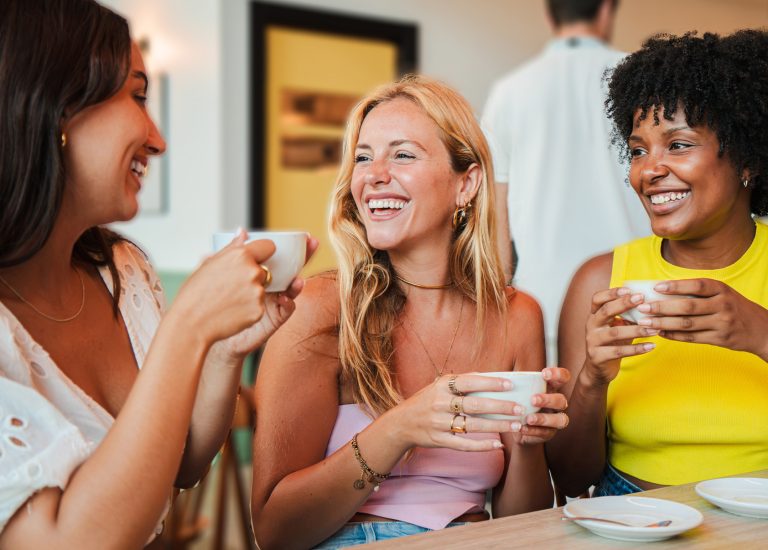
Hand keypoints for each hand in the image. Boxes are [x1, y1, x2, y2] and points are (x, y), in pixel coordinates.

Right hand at [170, 232, 273, 345]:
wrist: (190, 324)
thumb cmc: (194, 293)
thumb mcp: (208, 264)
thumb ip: (231, 247)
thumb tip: (243, 232)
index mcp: (240, 255)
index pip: (269, 246)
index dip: (262, 253)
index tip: (255, 259)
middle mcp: (253, 271)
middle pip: (264, 270)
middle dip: (252, 277)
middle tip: (230, 287)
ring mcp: (258, 292)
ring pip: (261, 289)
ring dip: (250, 294)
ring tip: (227, 301)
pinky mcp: (260, 311)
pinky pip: (258, 306)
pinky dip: (249, 310)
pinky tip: (231, 312)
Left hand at [217, 236, 319, 358]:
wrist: (207, 328)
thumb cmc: (212, 300)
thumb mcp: (219, 271)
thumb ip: (231, 252)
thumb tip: (242, 230)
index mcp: (259, 271)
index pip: (279, 255)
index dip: (293, 245)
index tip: (303, 235)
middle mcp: (271, 284)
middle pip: (292, 268)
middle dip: (306, 255)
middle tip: (313, 243)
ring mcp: (274, 300)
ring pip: (291, 288)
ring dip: (297, 282)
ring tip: (298, 279)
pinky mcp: (274, 318)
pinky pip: (286, 309)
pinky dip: (288, 303)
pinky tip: (284, 298)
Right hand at [386, 374, 526, 452]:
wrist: (401, 424)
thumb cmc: (427, 401)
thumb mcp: (439, 386)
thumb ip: (461, 383)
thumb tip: (493, 378)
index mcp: (442, 386)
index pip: (470, 382)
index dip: (491, 383)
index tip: (511, 385)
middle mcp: (440, 403)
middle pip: (475, 405)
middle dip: (500, 407)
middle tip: (520, 408)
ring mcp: (439, 423)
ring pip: (473, 425)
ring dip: (497, 426)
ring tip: (516, 425)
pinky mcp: (439, 440)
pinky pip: (464, 444)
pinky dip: (482, 445)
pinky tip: (498, 444)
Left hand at [517, 367, 570, 444]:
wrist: (515, 426)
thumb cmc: (517, 402)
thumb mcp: (517, 391)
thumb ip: (516, 384)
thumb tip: (501, 376)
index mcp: (551, 388)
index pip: (562, 378)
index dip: (558, 374)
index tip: (544, 373)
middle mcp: (557, 404)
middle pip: (561, 400)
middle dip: (548, 399)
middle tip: (533, 399)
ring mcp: (555, 420)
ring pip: (560, 419)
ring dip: (544, 418)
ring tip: (529, 418)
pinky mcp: (548, 433)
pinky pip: (545, 433)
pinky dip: (533, 431)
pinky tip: (522, 428)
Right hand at [583, 287, 657, 385]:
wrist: (597, 370)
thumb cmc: (611, 344)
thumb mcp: (617, 327)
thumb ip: (627, 317)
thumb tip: (649, 304)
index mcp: (594, 316)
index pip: (597, 299)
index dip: (612, 292)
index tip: (629, 289)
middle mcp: (591, 326)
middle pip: (606, 311)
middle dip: (624, 304)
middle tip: (642, 299)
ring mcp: (592, 342)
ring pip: (615, 333)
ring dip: (637, 330)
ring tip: (655, 328)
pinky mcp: (598, 357)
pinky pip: (619, 351)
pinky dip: (637, 348)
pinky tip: (651, 346)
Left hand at [635, 278, 767, 359]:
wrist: (761, 329)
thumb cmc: (733, 307)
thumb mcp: (722, 293)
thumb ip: (699, 292)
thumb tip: (662, 290)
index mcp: (722, 290)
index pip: (696, 286)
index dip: (675, 286)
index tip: (656, 287)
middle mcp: (723, 305)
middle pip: (687, 307)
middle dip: (662, 308)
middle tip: (643, 308)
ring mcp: (722, 323)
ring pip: (687, 324)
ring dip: (663, 324)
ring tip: (645, 323)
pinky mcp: (720, 339)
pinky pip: (692, 338)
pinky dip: (674, 335)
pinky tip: (660, 333)